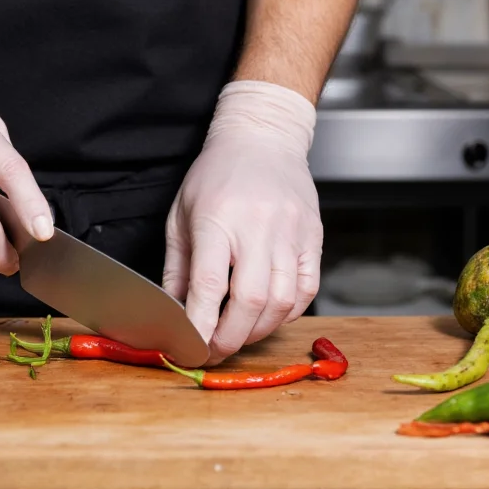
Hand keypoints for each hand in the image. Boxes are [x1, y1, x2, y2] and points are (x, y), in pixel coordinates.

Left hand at [162, 80, 322, 365]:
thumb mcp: (181, 215)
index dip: (201, 323)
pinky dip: (288, 312)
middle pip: (251, 300)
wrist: (263, 137)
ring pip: (283, 300)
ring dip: (259, 330)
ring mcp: (292, 232)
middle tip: (214, 351)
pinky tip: (268, 314)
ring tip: (239, 334)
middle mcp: (259, 226)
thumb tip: (174, 312)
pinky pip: (307, 289)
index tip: (191, 347)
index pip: (211, 283)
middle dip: (231, 337)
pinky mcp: (314, 237)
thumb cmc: (216, 174)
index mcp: (218, 218)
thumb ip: (179, 266)